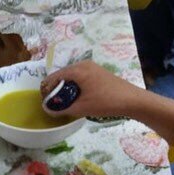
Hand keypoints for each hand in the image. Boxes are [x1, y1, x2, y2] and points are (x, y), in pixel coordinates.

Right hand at [41, 59, 173, 143]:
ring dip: (65, 88)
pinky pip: (80, 78)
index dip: (47, 89)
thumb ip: (61, 109)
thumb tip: (46, 109)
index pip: (55, 76)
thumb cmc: (105, 102)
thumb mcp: (80, 108)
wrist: (131, 100)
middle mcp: (83, 64)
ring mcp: (92, 68)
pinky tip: (75, 98)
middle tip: (51, 103)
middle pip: (62, 75)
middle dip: (55, 88)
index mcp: (77, 70)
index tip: (43, 100)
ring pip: (71, 77)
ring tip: (62, 102)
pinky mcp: (98, 73)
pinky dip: (74, 87)